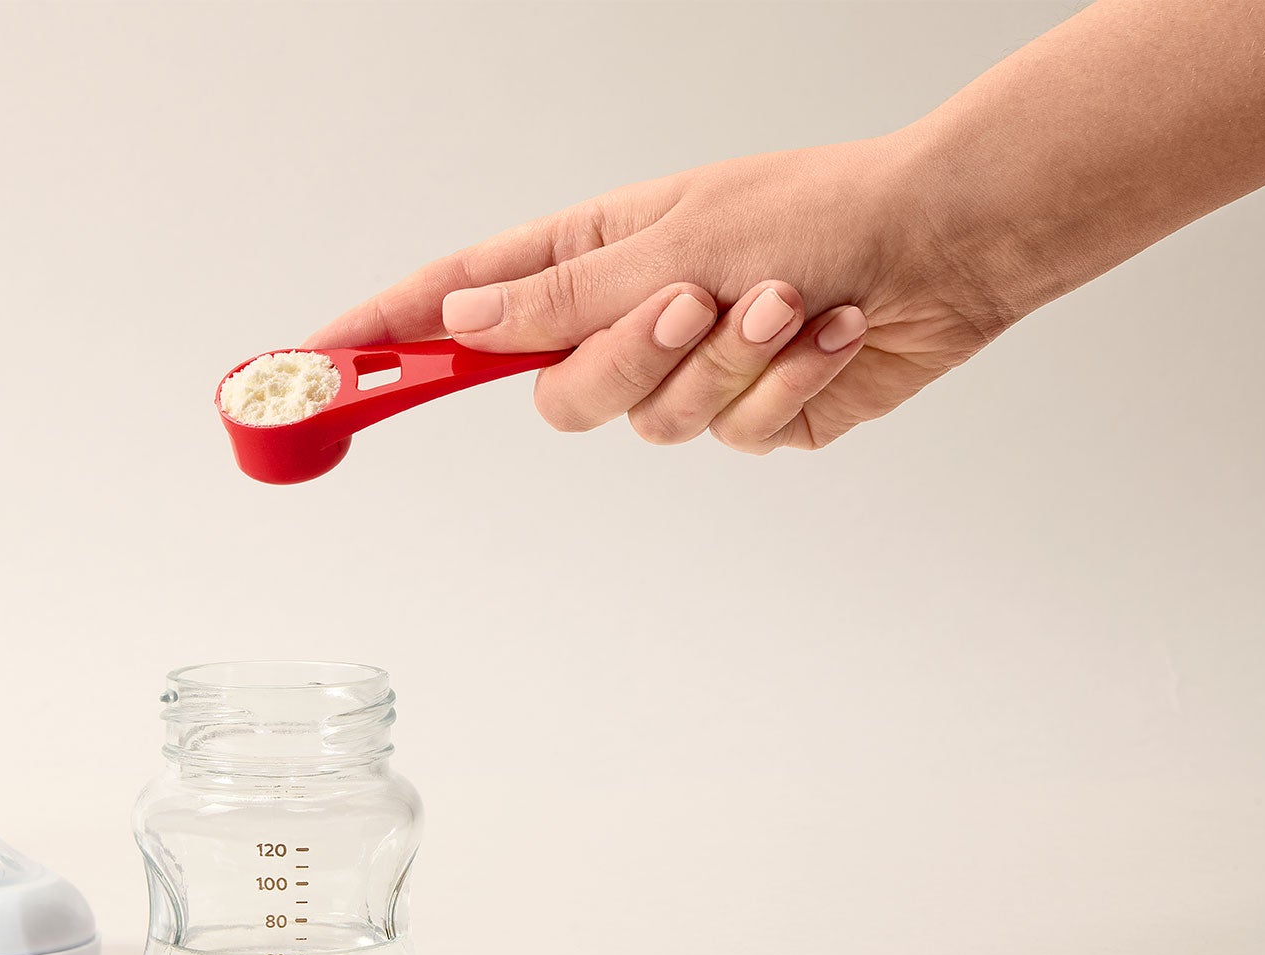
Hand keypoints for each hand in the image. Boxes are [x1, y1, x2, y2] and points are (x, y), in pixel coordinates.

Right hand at [306, 134, 1008, 453]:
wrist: (946, 245)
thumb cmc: (820, 207)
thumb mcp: (677, 240)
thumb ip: (564, 300)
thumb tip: (462, 322)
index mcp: (590, 256)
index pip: (460, 301)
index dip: (386, 333)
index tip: (319, 361)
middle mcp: (624, 317)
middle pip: (555, 394)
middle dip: (629, 359)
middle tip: (689, 305)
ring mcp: (685, 374)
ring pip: (648, 423)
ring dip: (727, 363)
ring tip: (788, 299)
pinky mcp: (745, 417)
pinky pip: (729, 437)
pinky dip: (782, 384)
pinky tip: (828, 332)